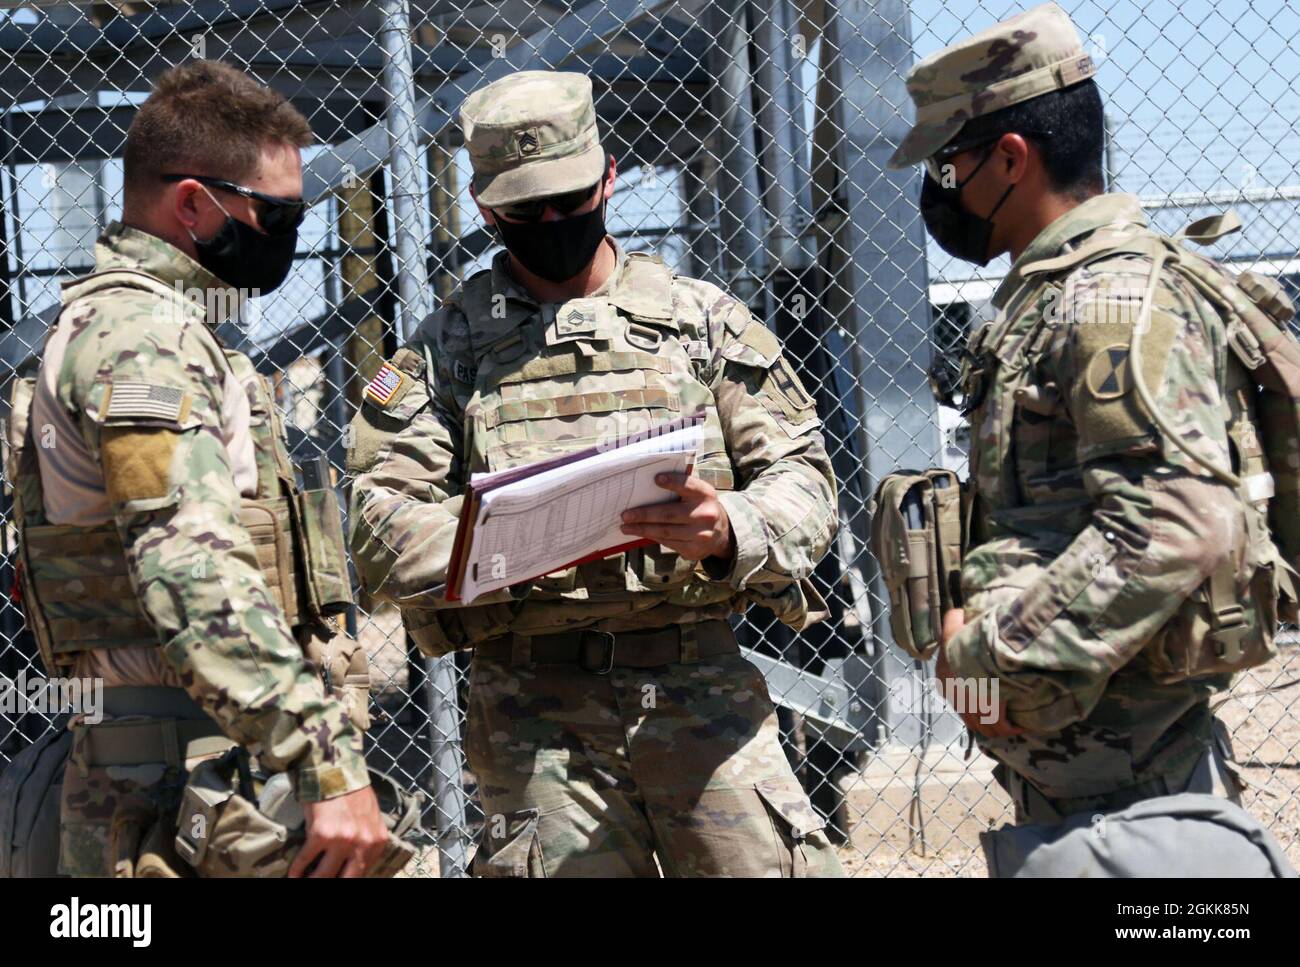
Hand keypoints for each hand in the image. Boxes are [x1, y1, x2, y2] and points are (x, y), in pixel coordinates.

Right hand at [290, 785, 388, 877]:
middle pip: (346, 879)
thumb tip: (355, 862)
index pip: (363, 874)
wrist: (337, 770)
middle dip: (330, 881)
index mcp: (377, 841)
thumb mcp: (370, 819)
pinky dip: (297, 869)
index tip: (338, 877)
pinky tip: (293, 873)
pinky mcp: (321, 834)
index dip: (347, 879)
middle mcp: (363, 843)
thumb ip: (367, 841)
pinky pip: (305, 859)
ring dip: (312, 879)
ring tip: (305, 880)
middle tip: (320, 880)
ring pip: (324, 875)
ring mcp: (342, 840)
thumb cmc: (353, 793)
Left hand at [620, 472, 733, 562]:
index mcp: (705, 494)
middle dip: (644, 514)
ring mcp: (701, 534)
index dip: (673, 482)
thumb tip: (648, 484)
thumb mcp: (698, 494)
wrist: (721, 533)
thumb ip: (681, 488)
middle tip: (625, 515)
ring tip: (626, 526)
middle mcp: (706, 514)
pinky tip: (640, 532)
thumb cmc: (700, 507)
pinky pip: (668, 543)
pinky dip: (651, 537)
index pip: (688, 485)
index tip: (656, 479)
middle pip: (669, 514)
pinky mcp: (694, 550)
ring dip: (642, 529)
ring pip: (665, 531)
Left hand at [935, 608, 1022, 738]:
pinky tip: (1021, 726)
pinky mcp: (990, 717)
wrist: (979, 658)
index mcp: (945, 680)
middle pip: (969, 713)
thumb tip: (960, 613)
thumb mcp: (954, 627)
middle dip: (983, 714)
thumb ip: (954, 619)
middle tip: (999, 709)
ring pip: (984, 726)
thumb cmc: (965, 643)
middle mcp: (955, 699)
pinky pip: (1001, 728)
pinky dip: (1011, 728)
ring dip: (997, 725)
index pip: (953, 692)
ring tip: (1011, 722)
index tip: (984, 691)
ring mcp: (971, 711)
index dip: (968, 693)